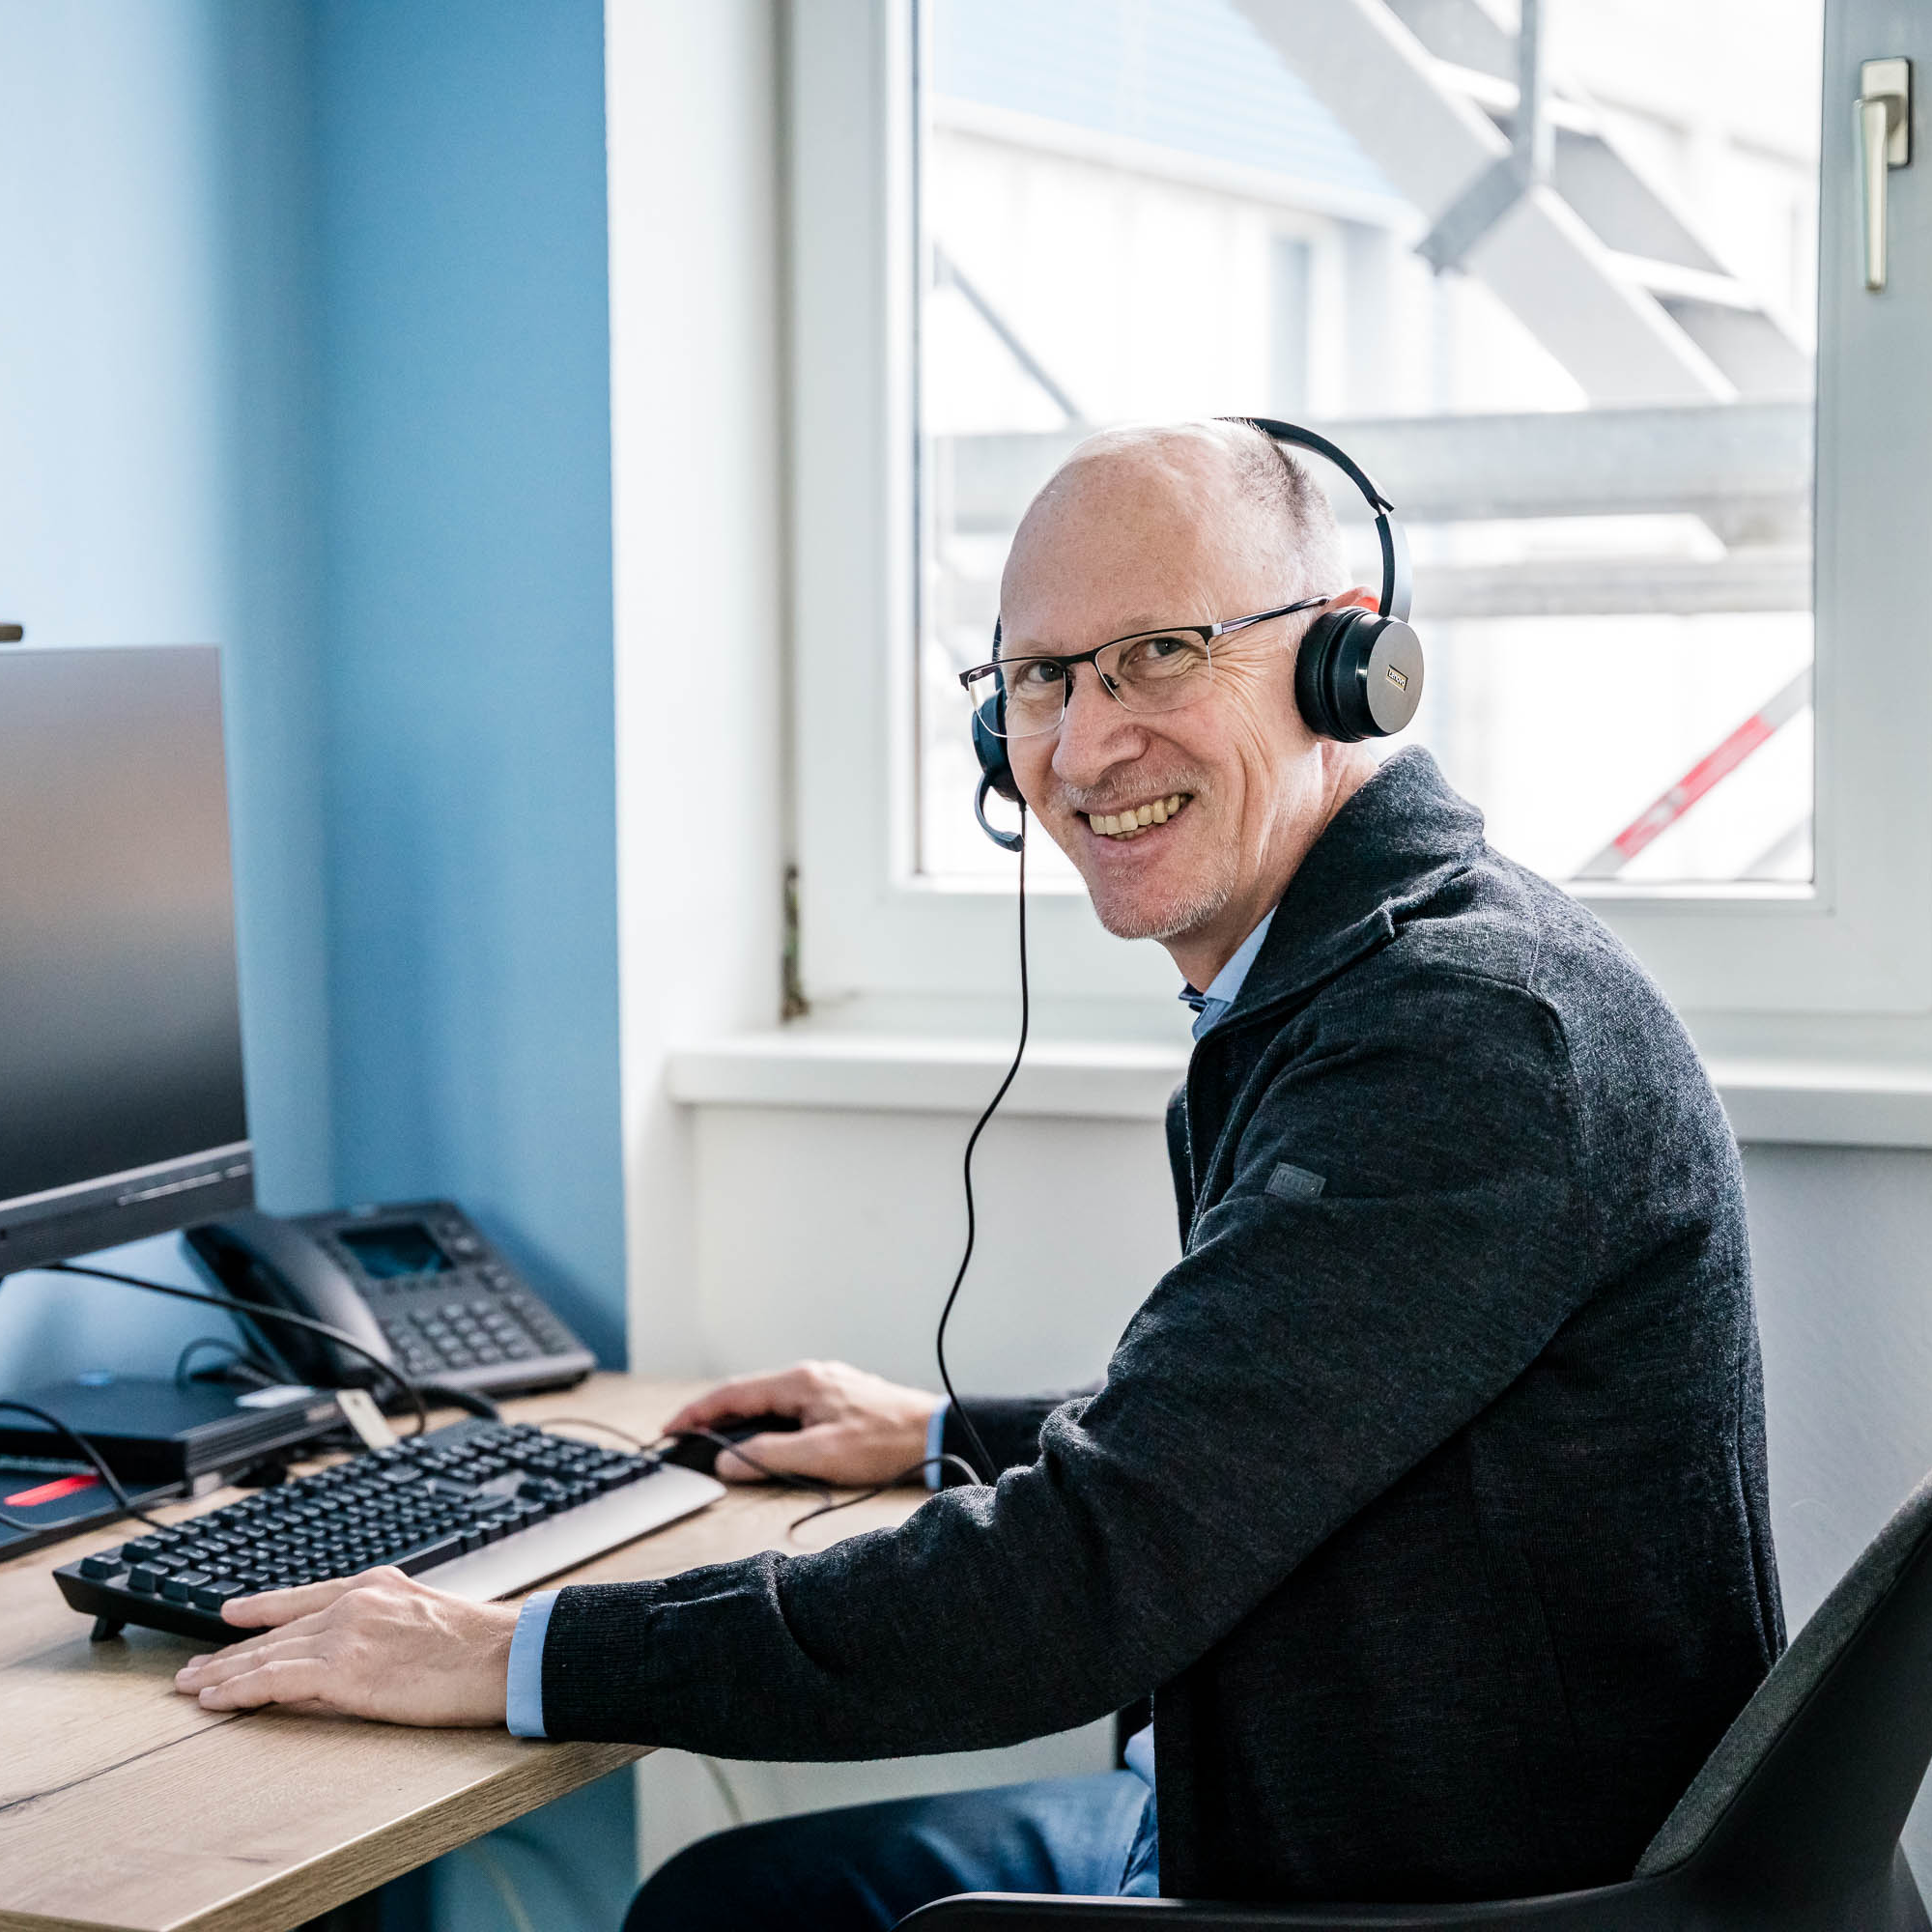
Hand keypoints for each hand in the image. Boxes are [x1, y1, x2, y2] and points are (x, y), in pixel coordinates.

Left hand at [172, 1567, 518, 1725]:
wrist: (504, 1655)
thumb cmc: (480, 1647)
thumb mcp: (426, 1618)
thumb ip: (385, 1627)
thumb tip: (357, 1658)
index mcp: (377, 1585)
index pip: (304, 1597)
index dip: (261, 1609)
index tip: (231, 1615)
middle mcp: (355, 1602)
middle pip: (276, 1629)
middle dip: (229, 1650)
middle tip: (193, 1667)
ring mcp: (346, 1633)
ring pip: (266, 1653)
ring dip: (221, 1672)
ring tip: (190, 1687)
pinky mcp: (343, 1670)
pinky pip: (274, 1680)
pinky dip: (238, 1690)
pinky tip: (215, 1699)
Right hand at [662, 1360, 941, 1486]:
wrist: (934, 1433)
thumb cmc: (883, 1443)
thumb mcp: (820, 1456)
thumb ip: (768, 1457)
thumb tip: (726, 1462)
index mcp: (799, 1383)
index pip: (733, 1394)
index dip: (697, 1413)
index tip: (671, 1429)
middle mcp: (809, 1376)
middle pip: (747, 1393)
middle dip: (712, 1415)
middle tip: (684, 1438)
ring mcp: (825, 1385)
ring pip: (768, 1400)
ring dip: (739, 1419)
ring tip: (715, 1441)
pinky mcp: (838, 1398)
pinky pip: (788, 1406)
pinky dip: (765, 1421)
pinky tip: (763, 1438)